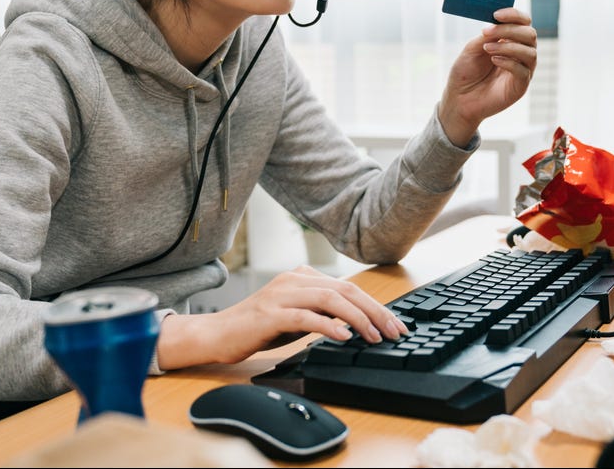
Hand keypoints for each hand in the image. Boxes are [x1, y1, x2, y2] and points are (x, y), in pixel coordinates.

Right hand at [155, 265, 408, 369]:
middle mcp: (294, 280)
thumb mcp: (297, 316)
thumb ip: (323, 312)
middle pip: (345, 290)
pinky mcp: (270, 314)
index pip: (348, 287)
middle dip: (375, 312)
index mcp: (302, 277)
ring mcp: (281, 295)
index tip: (395, 325)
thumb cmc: (258, 327)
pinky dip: (329, 326)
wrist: (218, 334)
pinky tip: (345, 337)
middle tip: (395, 331)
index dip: (375, 306)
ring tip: (374, 337)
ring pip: (330, 300)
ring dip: (358, 319)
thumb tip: (358, 322)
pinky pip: (306, 316)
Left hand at [438, 8, 536, 145]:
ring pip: (530, 52)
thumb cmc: (465, 73)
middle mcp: (520, 53)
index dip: (514, 15)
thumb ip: (487, 36)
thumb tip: (497, 24)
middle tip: (487, 32)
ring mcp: (523, 70)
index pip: (523, 22)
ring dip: (508, 46)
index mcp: (510, 40)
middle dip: (509, 30)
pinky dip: (509, 62)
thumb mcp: (472, 49)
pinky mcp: (520, 86)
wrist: (459, 99)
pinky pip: (523, 70)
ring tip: (487, 49)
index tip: (496, 14)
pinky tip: (494, 60)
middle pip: (530, 34)